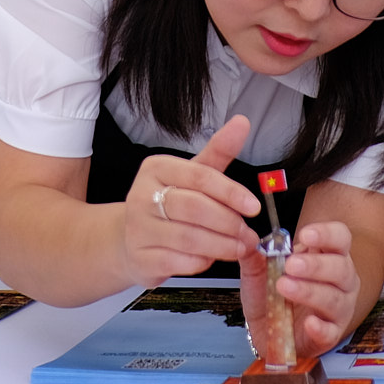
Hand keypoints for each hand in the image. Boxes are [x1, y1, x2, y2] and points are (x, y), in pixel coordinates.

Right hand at [120, 116, 261, 287]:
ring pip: (189, 238)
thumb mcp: (192, 174)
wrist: (130, 239)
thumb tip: (242, 122)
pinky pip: (180, 262)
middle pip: (194, 208)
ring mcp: (138, 228)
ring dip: (222, 245)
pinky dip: (202, 262)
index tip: (253, 207)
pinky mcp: (141, 258)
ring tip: (241, 247)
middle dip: (228, 223)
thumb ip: (218, 151)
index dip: (231, 192)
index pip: (200, 176)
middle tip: (249, 234)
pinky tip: (213, 258)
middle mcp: (142, 195)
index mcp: (156, 168)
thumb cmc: (169, 203)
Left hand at [239, 219, 361, 360]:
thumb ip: (254, 255)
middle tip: (291, 265)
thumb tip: (248, 239)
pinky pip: (330, 332)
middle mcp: (341, 280)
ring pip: (334, 298)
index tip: (304, 235)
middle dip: (316, 265)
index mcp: (328, 256)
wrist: (268, 330)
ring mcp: (339, 308)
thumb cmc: (273, 295)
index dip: (327, 234)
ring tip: (285, 287)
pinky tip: (309, 322)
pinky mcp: (331, 334)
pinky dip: (320, 327)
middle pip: (341, 267)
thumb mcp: (259, 272)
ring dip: (310, 291)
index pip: (340, 237)